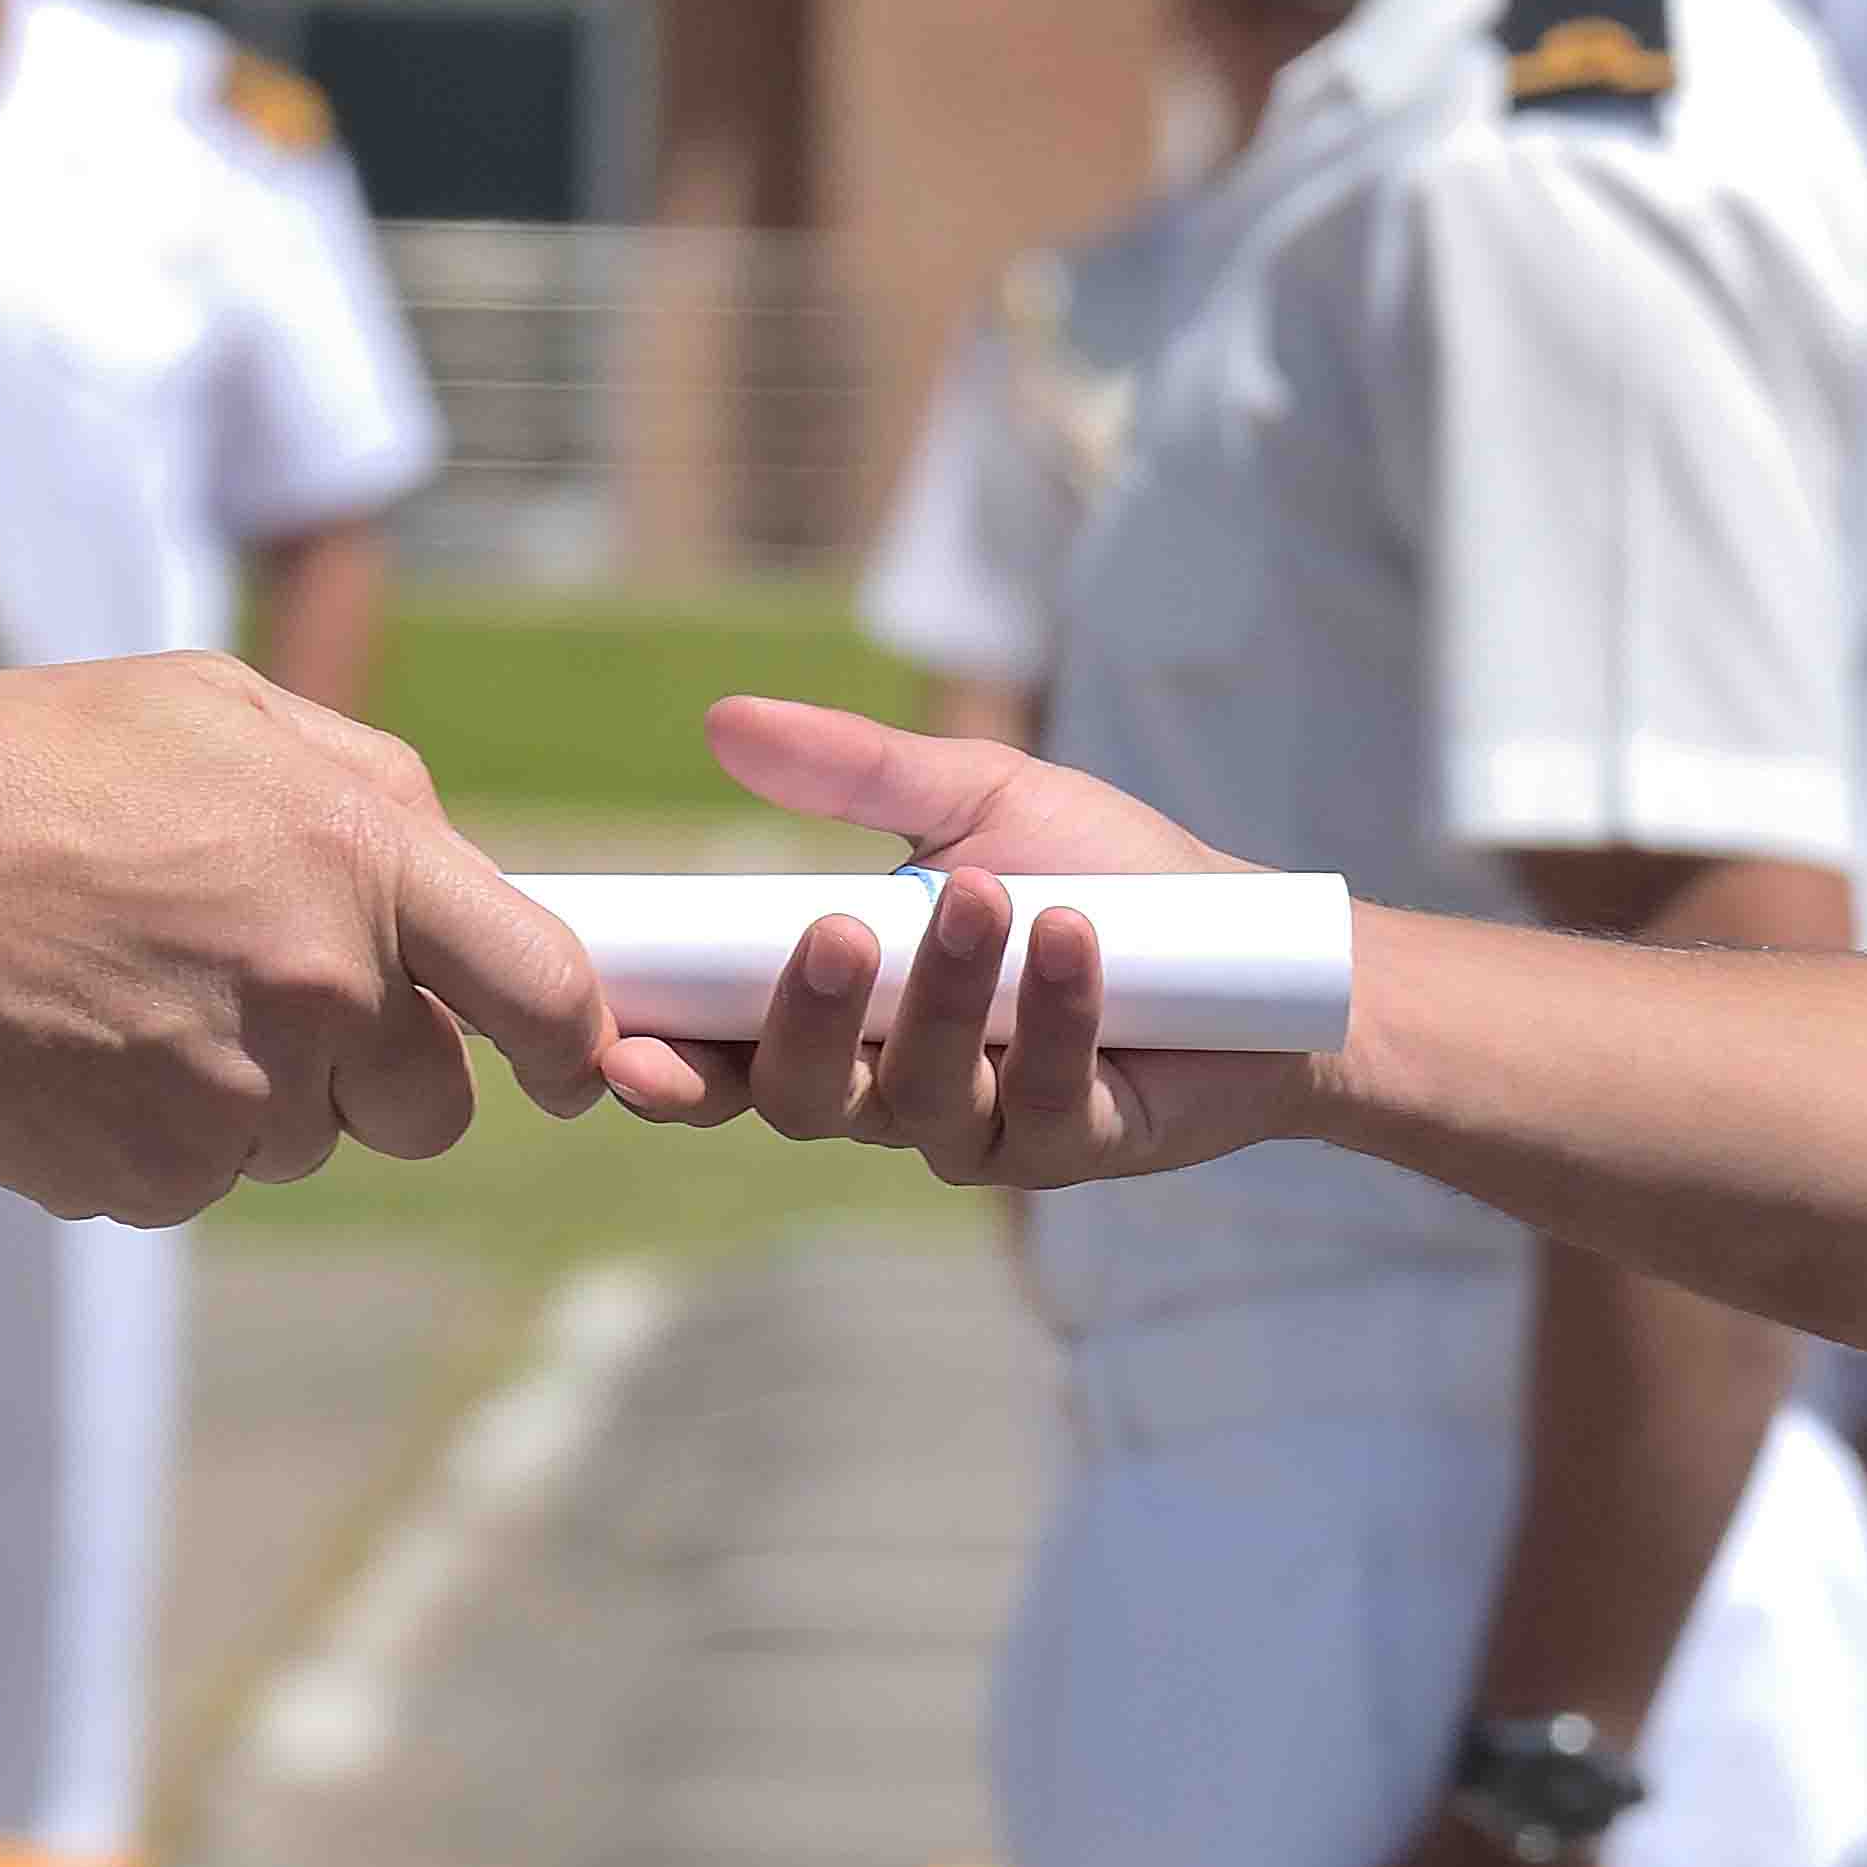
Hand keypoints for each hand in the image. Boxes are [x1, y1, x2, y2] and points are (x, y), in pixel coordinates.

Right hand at [0, 655, 612, 1222]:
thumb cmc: (30, 766)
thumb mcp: (220, 709)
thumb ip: (368, 787)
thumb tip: (456, 868)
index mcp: (364, 860)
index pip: (548, 991)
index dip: (574, 1044)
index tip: (572, 1066)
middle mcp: (322, 988)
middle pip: (433, 1105)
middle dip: (383, 1073)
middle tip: (278, 1005)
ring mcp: (238, 1094)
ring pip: (313, 1141)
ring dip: (260, 1094)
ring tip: (140, 995)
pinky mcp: (154, 1177)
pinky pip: (207, 1178)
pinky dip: (164, 1134)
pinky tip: (85, 1048)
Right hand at [595, 699, 1314, 1183]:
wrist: (1248, 941)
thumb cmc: (1099, 869)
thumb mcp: (972, 799)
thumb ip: (852, 773)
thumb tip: (724, 721)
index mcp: (842, 1019)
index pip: (725, 1057)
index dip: (664, 1061)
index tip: (618, 1038)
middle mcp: (892, 1090)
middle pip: (800, 1098)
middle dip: (805, 1022)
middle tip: (832, 931)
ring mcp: (984, 1128)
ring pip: (918, 1099)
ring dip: (943, 998)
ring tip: (981, 899)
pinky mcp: (1078, 1145)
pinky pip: (1045, 1100)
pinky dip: (1053, 1014)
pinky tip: (1068, 937)